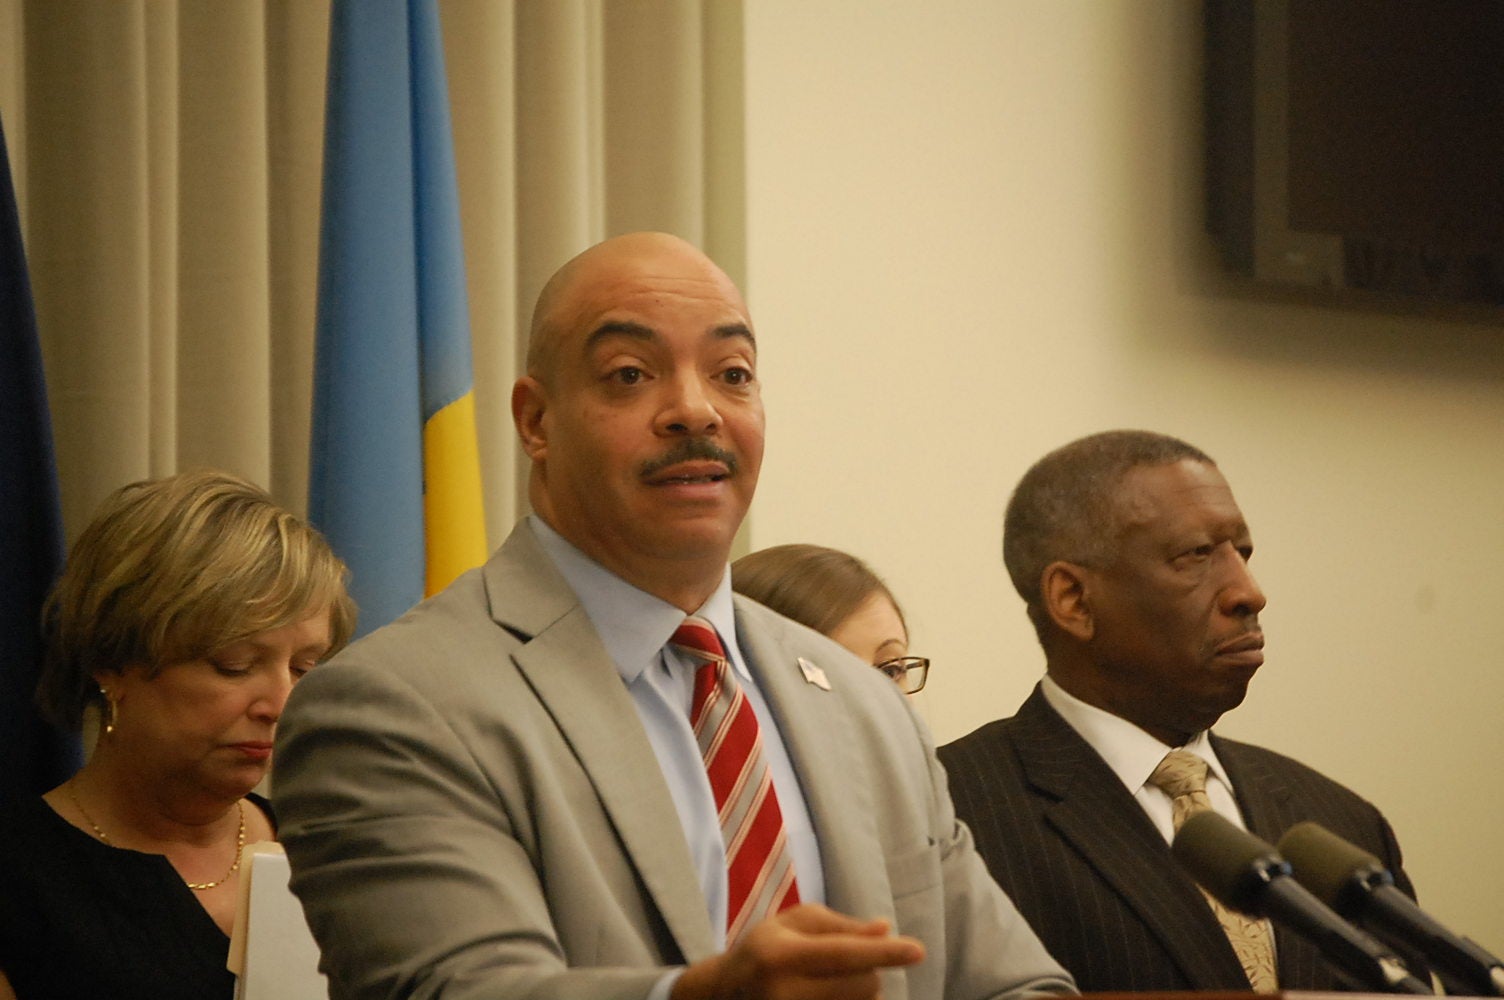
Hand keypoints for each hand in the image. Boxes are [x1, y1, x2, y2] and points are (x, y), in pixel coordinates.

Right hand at [672, 903, 923, 999]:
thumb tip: (884, 929)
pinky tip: (834, 994)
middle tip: (846, 963)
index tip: (918, 950)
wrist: (724, 995)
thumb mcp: (793, 924)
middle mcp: (785, 993)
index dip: (884, 952)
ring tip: (830, 983)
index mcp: (782, 955)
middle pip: (864, 985)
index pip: (844, 954)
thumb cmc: (764, 950)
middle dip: (870, 971)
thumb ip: (841, 926)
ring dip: (862, 993)